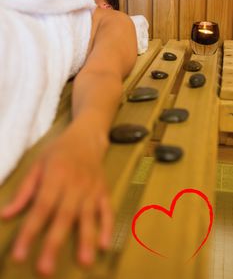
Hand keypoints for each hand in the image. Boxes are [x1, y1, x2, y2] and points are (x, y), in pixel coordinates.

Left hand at [0, 124, 112, 276]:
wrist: (86, 138)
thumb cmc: (59, 152)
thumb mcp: (37, 164)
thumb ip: (24, 190)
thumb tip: (6, 215)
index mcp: (56, 176)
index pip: (41, 207)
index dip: (30, 231)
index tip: (19, 254)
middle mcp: (75, 185)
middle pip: (64, 216)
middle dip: (54, 242)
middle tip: (46, 269)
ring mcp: (92, 189)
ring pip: (88, 216)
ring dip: (86, 238)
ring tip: (84, 261)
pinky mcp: (104, 192)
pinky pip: (107, 210)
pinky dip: (108, 227)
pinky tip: (105, 245)